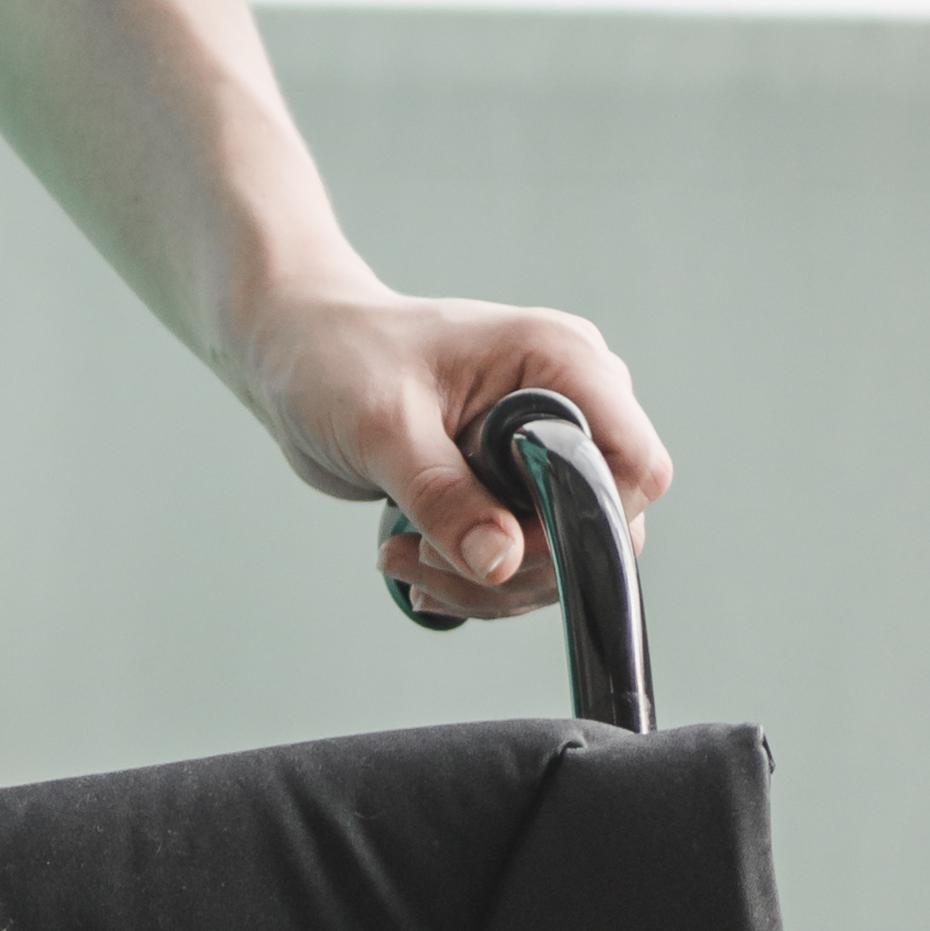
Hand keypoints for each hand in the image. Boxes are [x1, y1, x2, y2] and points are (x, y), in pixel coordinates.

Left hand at [231, 278, 670, 629]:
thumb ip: (444, 495)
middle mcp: (570, 400)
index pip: (634, 465)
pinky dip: (478, 576)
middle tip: (427, 562)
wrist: (295, 349)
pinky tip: (414, 562)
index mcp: (561, 361)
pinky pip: (528, 553)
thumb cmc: (335, 358)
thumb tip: (500, 562)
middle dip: (521, 566)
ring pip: (567, 551)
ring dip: (489, 581)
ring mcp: (545, 444)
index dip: (583, 524)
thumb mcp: (382, 428)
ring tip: (404, 560)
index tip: (497, 545)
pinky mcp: (513, 479)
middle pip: (604, 522)